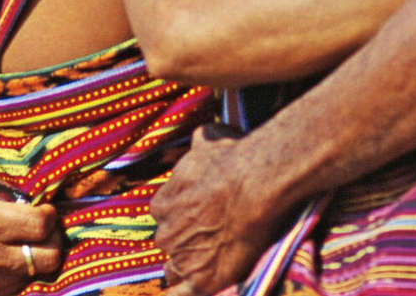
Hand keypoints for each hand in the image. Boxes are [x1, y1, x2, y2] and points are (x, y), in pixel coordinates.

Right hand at [0, 175, 62, 295]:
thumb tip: (44, 202)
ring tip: (21, 246)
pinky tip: (6, 262)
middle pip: (48, 258)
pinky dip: (18, 276)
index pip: (40, 225)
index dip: (50, 216)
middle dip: (52, 241)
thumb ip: (13, 192)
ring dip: (35, 260)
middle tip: (42, 232)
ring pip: (35, 275)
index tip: (45, 212)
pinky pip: (17, 289)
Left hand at [152, 127, 282, 294]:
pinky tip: (189, 292)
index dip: (183, 218)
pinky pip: (182, 295)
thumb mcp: (208, 140)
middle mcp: (166, 233)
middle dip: (186, 241)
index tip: (200, 215)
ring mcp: (182, 258)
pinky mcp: (202, 279)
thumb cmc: (232, 160)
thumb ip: (199, 142)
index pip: (166, 217)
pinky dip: (181, 295)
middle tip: (212, 237)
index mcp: (162, 204)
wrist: (253, 184)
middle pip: (171, 243)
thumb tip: (202, 136)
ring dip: (190, 267)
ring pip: (177, 269)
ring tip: (210, 262)